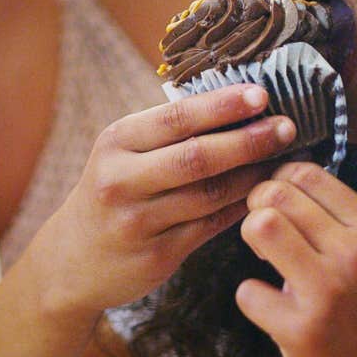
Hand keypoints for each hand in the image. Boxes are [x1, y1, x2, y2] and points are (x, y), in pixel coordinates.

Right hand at [27, 86, 297, 317]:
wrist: (70, 262)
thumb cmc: (110, 194)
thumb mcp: (122, 154)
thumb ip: (169, 134)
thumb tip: (240, 106)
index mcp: (116, 142)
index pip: (176, 117)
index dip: (223, 105)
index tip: (262, 95)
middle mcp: (121, 180)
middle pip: (197, 156)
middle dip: (248, 140)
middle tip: (287, 127)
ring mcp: (138, 222)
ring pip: (210, 194)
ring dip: (254, 175)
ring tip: (285, 160)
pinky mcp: (156, 256)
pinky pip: (211, 226)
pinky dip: (242, 207)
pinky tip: (265, 194)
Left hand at [234, 162, 356, 356]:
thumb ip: (341, 223)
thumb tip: (286, 181)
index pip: (308, 173)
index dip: (278, 183)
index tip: (278, 207)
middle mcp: (356, 253)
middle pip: (277, 194)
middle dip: (257, 209)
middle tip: (264, 237)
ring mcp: (329, 290)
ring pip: (261, 226)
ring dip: (251, 242)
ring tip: (266, 264)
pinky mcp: (302, 330)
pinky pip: (248, 291)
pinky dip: (252, 299)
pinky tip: (272, 311)